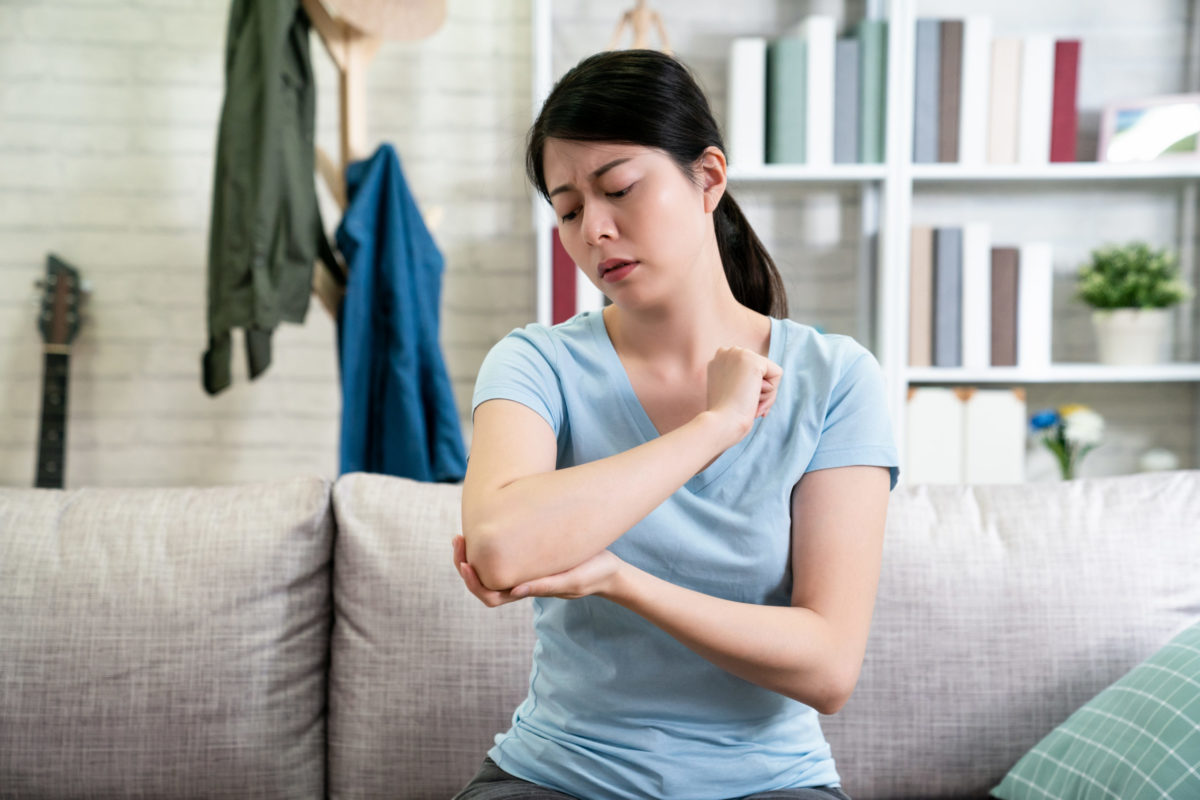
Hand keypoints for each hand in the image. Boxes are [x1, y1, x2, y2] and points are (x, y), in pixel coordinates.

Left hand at [452, 534, 624, 605]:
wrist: (608, 570)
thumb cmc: (593, 575)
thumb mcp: (572, 580)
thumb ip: (545, 586)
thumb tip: (514, 591)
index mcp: (528, 591)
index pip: (490, 596)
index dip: (472, 582)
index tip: (466, 561)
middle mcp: (521, 583)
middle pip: (482, 584)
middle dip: (464, 565)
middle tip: (458, 540)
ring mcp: (524, 572)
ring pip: (488, 571)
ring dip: (472, 555)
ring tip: (463, 535)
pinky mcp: (529, 559)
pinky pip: (501, 558)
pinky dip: (487, 548)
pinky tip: (485, 530)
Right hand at [705, 346, 781, 445]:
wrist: (721, 422)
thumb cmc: (724, 415)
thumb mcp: (727, 392)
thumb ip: (739, 380)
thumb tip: (762, 382)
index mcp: (718, 360)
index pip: (748, 370)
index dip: (749, 389)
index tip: (740, 404)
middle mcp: (726, 352)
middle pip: (760, 370)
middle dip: (758, 392)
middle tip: (746, 407)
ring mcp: (739, 353)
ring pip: (769, 372)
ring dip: (764, 395)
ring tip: (747, 404)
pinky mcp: (753, 360)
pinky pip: (777, 374)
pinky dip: (771, 393)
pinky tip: (753, 399)